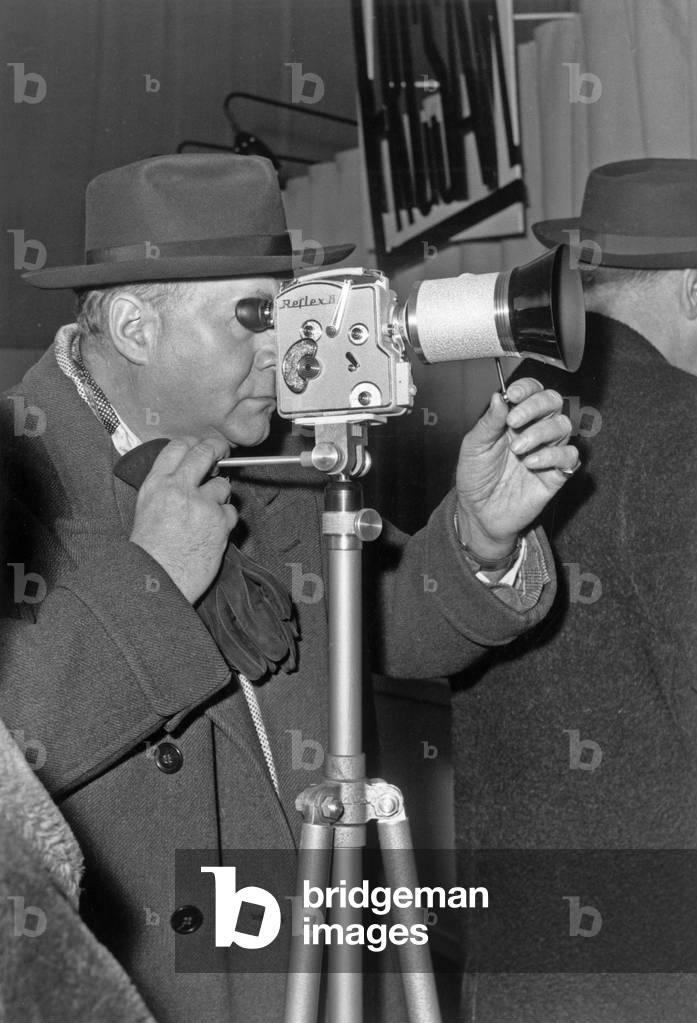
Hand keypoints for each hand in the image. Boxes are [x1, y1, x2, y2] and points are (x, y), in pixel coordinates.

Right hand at [130, 436, 237, 602]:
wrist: (157, 580)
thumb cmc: (150, 552)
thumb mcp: (146, 510)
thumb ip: (165, 488)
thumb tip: (189, 473)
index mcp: (156, 484)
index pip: (178, 446)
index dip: (194, 443)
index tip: (201, 445)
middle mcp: (178, 488)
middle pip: (205, 452)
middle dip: (217, 449)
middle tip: (222, 452)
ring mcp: (201, 504)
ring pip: (223, 486)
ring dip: (219, 497)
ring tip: (205, 516)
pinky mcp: (219, 521)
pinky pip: (231, 512)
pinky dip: (225, 521)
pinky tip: (211, 534)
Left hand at [455, 378, 577, 560]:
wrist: (479, 512)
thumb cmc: (476, 477)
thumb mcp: (474, 447)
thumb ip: (488, 422)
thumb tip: (498, 397)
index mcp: (515, 419)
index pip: (532, 392)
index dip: (527, 388)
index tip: (513, 395)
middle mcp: (535, 430)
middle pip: (553, 402)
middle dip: (535, 406)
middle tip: (514, 421)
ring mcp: (547, 451)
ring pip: (563, 426)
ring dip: (540, 432)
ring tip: (517, 449)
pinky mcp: (556, 474)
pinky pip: (570, 456)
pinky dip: (552, 455)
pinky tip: (531, 463)